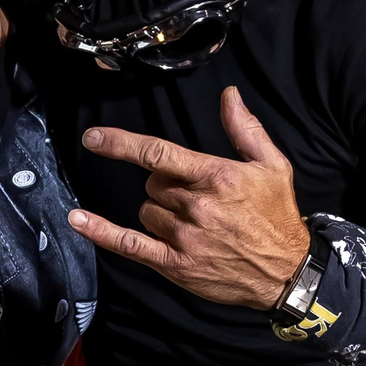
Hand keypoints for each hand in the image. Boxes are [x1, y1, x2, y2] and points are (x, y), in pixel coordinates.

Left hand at [66, 85, 311, 308]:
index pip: (158, 153)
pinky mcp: (176, 264)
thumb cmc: (278, 216)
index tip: (94, 137)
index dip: (121, 143)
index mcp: (216, 176)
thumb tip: (228, 95)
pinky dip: (100, 231)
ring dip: (158, 211)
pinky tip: (78, 219)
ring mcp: (184, 237)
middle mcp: (197, 206)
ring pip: (145, 210)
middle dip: (166, 185)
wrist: (288, 271)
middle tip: (195, 197)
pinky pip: (129, 244)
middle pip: (152, 183)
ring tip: (192, 222)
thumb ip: (244, 129)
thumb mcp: (272, 165)